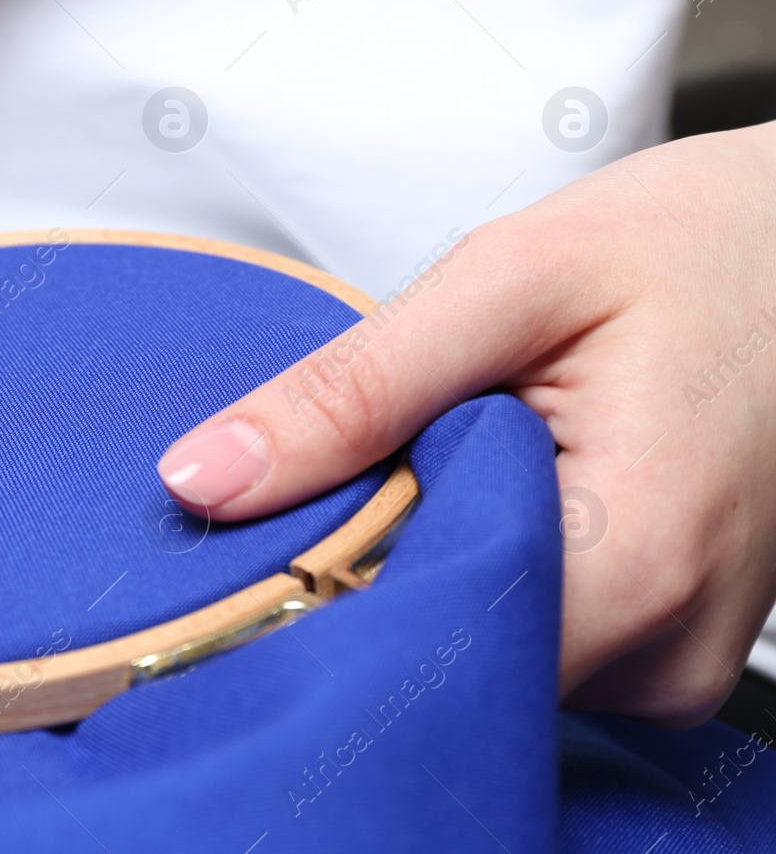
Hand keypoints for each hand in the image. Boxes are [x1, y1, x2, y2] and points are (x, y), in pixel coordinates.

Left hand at [159, 126, 775, 724]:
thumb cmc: (699, 244)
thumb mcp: (508, 282)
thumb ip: (352, 390)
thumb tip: (202, 479)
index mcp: (636, 561)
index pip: (415, 643)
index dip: (315, 588)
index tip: (268, 519)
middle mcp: (666, 645)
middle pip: (441, 653)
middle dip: (367, 565)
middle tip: (379, 451)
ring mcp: (673, 656)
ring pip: (480, 647)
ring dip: (427, 558)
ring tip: (460, 449)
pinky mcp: (666, 641)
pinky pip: (530, 634)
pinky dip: (482, 563)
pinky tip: (495, 484)